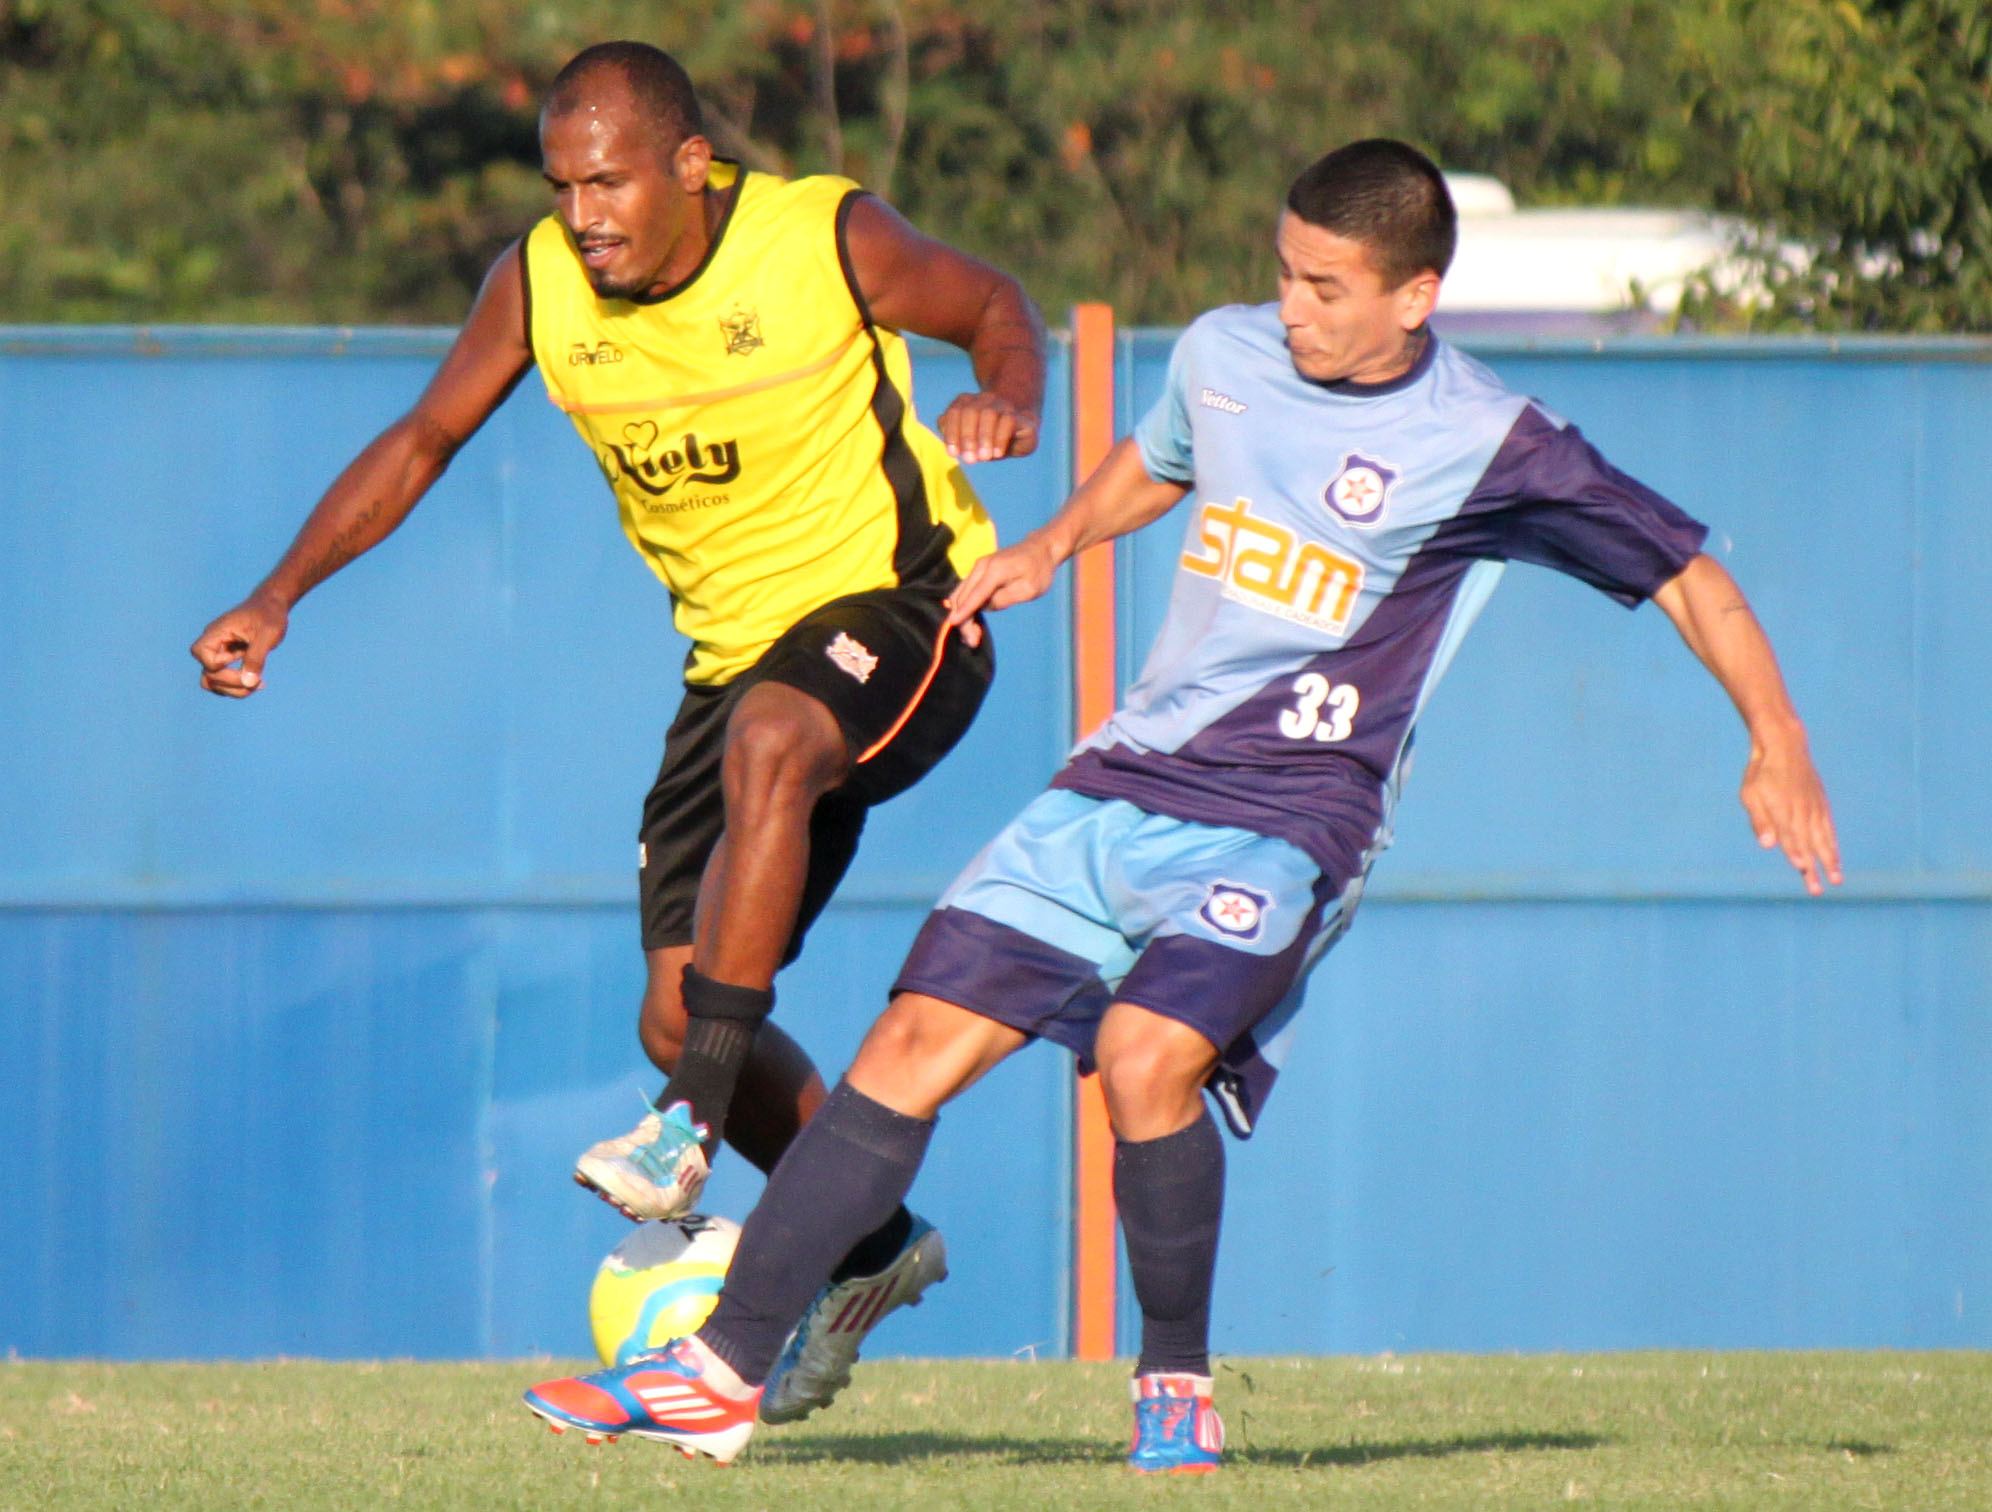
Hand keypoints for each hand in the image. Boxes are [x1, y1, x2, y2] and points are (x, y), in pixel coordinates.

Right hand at [190, 594, 288, 697]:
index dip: (220, 667)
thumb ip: (256, 657)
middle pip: (208, 674)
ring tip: (257, 685)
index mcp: (217, 632)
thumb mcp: (268, 634)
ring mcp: (218, 651)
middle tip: (258, 682)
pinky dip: (236, 685)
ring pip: (212, 680)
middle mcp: (213, 642)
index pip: (202, 655)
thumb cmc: (269, 615)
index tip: (242, 661)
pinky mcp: (227, 657)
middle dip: (232, 684)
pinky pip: (222, 678)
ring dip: (232, 689)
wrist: (272, 605)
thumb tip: (248, 682)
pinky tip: (256, 681)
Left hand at [937, 392, 1038, 462]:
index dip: (952, 433)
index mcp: (967, 403)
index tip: (953, 453)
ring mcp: (1003, 405)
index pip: (954, 413)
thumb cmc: (986, 440)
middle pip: (970, 411)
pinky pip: (1008, 421)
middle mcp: (984, 400)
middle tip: (969, 459)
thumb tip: (951, 446)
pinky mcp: (1020, 415)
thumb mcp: (967, 441)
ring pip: (989, 414)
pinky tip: (997, 454)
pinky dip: (1000, 438)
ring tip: (984, 458)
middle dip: (967, 437)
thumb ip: (953, 438)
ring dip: (984, 437)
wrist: (1019, 437)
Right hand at [946, 536, 1060, 647]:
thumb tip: (984, 607)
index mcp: (995, 569)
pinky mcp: (978, 571)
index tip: (952, 623)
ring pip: (961, 594)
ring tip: (972, 635)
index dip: (965, 610)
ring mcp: (978, 567)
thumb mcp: (1028, 590)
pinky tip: (967, 620)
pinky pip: (966, 590)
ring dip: (962, 614)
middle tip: (973, 641)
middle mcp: (982, 566)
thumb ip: (1004, 599)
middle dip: (963, 619)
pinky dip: (964, 606)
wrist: (1040, 549)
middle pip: (964, 596)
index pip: (976, 594)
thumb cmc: (1038, 571)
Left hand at [1739, 727, 1842, 895]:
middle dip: (1813, 868)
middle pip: (1808, 843)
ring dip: (1829, 860)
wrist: (1784, 746)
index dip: (1795, 853)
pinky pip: (1828, 828)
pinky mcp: (1821, 804)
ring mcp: (1814, 807)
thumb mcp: (1750, 794)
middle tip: (1816, 891)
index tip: (1802, 870)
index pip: (1789, 837)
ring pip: (1823, 838)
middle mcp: (1802, 811)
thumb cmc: (1760, 773)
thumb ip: (1759, 820)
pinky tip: (1835, 857)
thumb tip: (1768, 845)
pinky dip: (1832, 843)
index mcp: (1782, 809)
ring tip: (1836, 879)